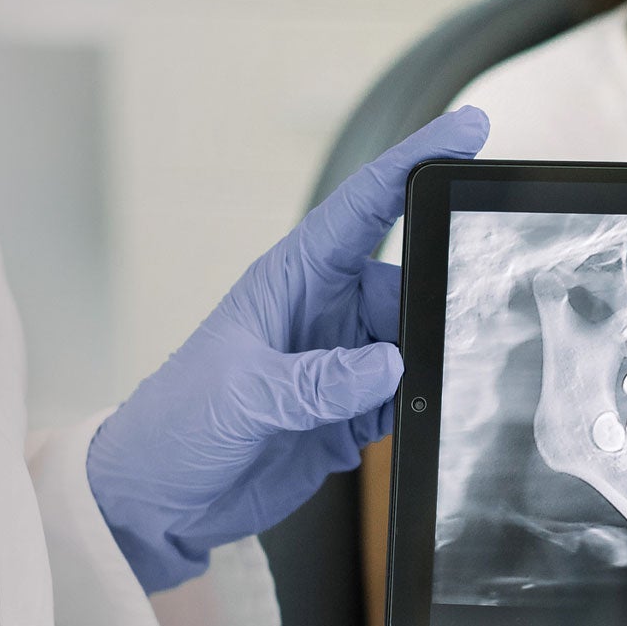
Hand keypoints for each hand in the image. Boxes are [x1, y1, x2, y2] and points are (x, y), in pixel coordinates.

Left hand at [86, 108, 486, 591]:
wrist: (155, 500)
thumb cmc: (175, 425)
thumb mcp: (241, 395)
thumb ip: (316, 382)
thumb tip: (389, 366)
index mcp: (290, 280)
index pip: (364, 204)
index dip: (416, 160)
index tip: (471, 125)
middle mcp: (322, 311)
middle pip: (406, 282)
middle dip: (440, 293)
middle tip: (469, 316)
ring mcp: (337, 362)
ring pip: (412, 344)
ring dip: (430, 363)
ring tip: (433, 388)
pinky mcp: (347, 413)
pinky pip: (404, 398)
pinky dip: (419, 408)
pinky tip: (416, 423)